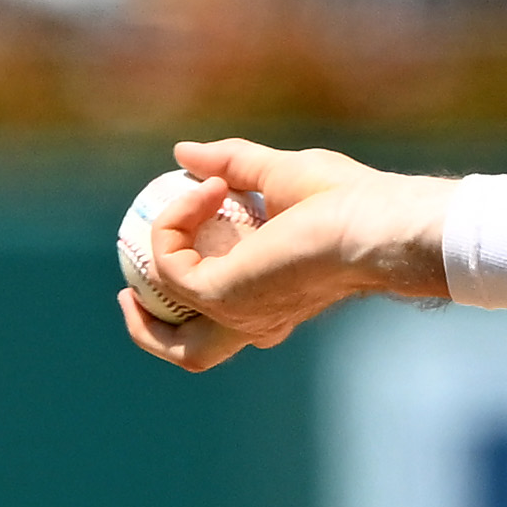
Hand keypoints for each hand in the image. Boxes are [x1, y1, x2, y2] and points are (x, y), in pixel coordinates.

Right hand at [112, 136, 450, 371]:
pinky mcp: (223, 296)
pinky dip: (173, 224)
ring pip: (172, 337)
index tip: (172, 233)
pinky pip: (169, 264)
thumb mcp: (277, 174)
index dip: (184, 283)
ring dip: (143, 297)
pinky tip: (208, 191)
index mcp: (269, 299)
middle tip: (128, 289)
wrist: (377, 221)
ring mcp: (238, 313)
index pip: (217, 313)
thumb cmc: (350, 201)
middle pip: (188, 352)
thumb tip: (183, 153)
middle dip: (149, 329)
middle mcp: (254, 318)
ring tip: (139, 239)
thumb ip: (231, 165)